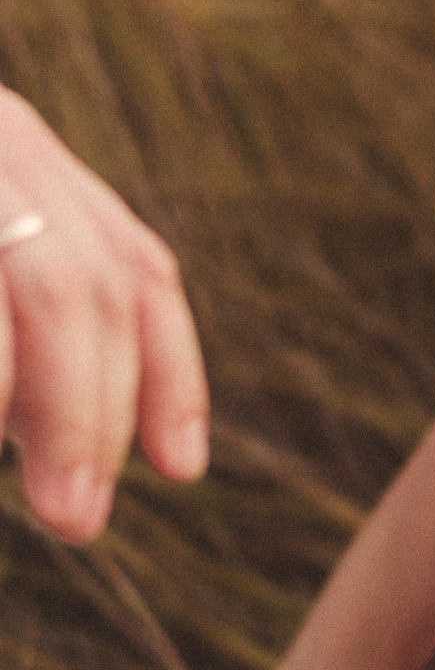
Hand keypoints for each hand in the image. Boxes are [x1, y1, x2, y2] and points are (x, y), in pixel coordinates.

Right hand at [0, 89, 207, 539]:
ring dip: (20, 394)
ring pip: (30, 275)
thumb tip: (79, 449)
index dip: (169, 372)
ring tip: (34, 493)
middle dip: (89, 414)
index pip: (132, 266)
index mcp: (20, 151)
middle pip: (75, 286)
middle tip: (79, 519)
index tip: (179, 468)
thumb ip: (24, 315)